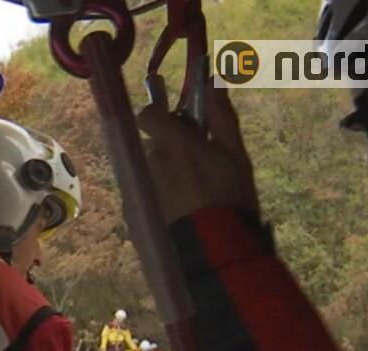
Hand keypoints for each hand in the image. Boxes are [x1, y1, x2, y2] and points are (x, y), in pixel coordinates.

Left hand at [138, 78, 259, 224]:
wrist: (212, 256)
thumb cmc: (230, 200)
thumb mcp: (235, 155)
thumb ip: (221, 116)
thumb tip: (213, 77)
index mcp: (171, 144)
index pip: (148, 114)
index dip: (161, 115)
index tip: (178, 122)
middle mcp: (147, 163)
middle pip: (151, 146)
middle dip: (169, 150)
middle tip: (195, 166)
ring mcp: (136, 190)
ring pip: (148, 172)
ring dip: (163, 176)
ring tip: (190, 197)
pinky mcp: (132, 216)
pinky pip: (142, 196)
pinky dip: (156, 199)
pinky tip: (178, 214)